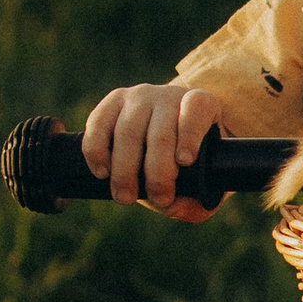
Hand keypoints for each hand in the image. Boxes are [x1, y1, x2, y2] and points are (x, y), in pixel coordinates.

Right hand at [79, 80, 218, 220]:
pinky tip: (102, 173)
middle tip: (158, 199)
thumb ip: (195, 201)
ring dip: (124, 169)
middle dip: (157, 172)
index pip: (196, 109)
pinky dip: (96, 151)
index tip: (185, 162)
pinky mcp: (113, 102)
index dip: (190, 134)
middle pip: (161, 133)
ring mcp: (139, 96)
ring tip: (125, 197)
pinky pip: (98, 123)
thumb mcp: (205, 180)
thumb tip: (170, 206)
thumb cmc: (192, 162)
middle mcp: (169, 95)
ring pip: (128, 131)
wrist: (168, 137)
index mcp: (201, 105)